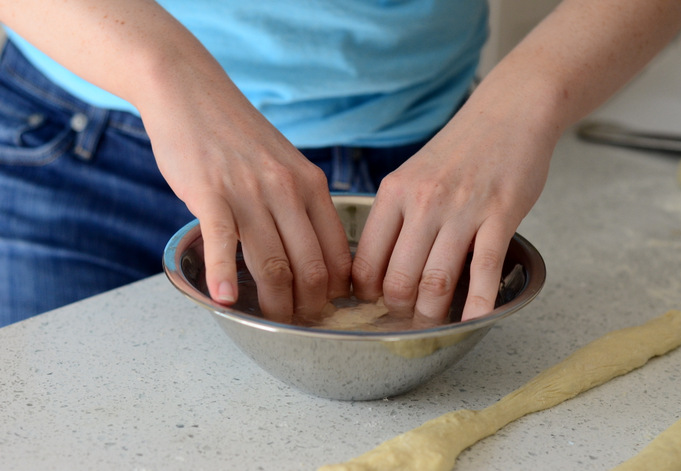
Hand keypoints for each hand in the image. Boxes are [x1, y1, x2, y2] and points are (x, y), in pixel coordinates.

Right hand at [142, 79, 351, 322]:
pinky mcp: (209, 193)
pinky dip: (224, 274)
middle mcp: (286, 189)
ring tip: (271, 320)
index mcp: (311, 184)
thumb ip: (301, 204)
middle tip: (299, 323)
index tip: (327, 309)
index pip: (338, 252)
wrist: (190, 91)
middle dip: (309, 305)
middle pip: (310, 266)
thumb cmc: (238, 136)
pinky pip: (221, 241)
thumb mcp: (286, 163)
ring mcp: (248, 191)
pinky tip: (226, 299)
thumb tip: (312, 254)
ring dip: (274, 302)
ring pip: (273, 263)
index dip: (336, 291)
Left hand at [351, 96, 554, 322]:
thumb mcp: (411, 176)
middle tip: (404, 321)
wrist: (508, 113)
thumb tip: (378, 268)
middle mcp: (423, 202)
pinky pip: (485, 270)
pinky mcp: (500, 215)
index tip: (373, 307)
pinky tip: (474, 322)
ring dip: (432, 314)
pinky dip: (478, 304)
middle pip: (399, 279)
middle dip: (399, 311)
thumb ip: (394, 217)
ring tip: (432, 326)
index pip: (365, 260)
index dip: (366, 294)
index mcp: (393, 193)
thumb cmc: (458, 150)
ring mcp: (462, 210)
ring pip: (436, 281)